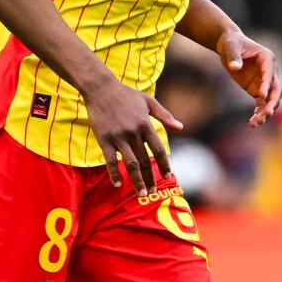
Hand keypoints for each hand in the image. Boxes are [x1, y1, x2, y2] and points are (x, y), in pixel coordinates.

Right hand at [81, 70, 180, 192]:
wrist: (100, 88)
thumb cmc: (125, 94)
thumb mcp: (148, 101)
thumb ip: (165, 115)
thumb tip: (181, 127)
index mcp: (145, 124)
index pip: (159, 149)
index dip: (164, 164)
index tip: (168, 176)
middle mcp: (133, 132)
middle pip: (145, 160)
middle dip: (150, 178)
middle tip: (152, 191)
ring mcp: (118, 137)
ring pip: (130, 164)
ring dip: (137, 180)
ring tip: (141, 193)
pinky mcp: (104, 139)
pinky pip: (110, 160)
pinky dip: (114, 173)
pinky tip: (118, 184)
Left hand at [218, 30, 281, 126]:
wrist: (229, 46)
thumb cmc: (231, 43)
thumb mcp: (230, 47)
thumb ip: (233, 57)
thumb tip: (234, 67)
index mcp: (267, 58)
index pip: (270, 73)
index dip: (266, 84)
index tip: (261, 95)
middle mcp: (270, 71)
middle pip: (275, 89)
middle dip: (272, 102)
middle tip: (266, 113)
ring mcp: (264, 82)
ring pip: (270, 99)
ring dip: (265, 111)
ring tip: (257, 123)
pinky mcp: (257, 89)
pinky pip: (261, 103)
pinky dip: (258, 113)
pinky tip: (253, 123)